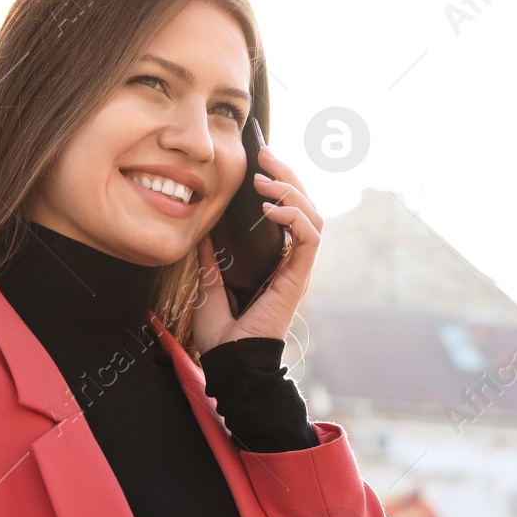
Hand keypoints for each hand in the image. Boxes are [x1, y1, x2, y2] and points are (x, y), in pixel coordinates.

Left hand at [193, 145, 322, 354]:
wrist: (229, 362)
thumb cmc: (221, 335)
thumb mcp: (209, 287)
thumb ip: (211, 261)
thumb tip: (202, 235)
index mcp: (276, 262)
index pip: (290, 213)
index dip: (280, 184)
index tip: (259, 163)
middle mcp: (292, 263)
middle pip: (306, 206)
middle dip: (288, 176)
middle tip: (264, 154)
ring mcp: (297, 270)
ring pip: (313, 216)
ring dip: (291, 191)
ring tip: (264, 180)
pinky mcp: (298, 278)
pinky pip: (310, 238)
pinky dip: (294, 217)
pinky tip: (271, 209)